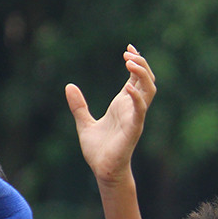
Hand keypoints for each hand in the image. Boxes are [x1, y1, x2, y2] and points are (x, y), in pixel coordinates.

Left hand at [65, 45, 155, 183]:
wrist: (102, 171)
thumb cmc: (98, 150)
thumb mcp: (84, 123)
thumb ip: (79, 106)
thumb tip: (69, 86)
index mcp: (123, 105)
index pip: (136, 79)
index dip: (136, 62)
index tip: (129, 48)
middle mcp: (132, 108)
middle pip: (147, 81)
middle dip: (141, 64)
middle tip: (128, 53)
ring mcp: (135, 118)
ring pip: (149, 91)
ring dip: (143, 75)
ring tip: (130, 62)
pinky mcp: (133, 129)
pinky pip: (140, 110)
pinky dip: (137, 97)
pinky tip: (127, 86)